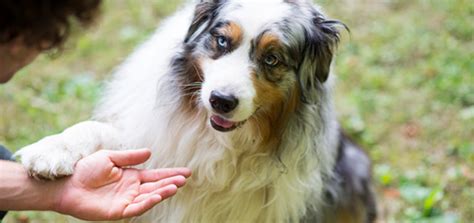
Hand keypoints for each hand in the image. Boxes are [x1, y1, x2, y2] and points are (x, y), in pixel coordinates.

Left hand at [53, 149, 190, 219]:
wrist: (67, 183)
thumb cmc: (85, 169)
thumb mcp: (110, 158)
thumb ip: (130, 157)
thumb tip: (150, 153)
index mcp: (131, 176)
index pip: (155, 176)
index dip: (170, 174)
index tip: (186, 172)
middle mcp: (131, 189)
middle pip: (155, 187)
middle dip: (170, 183)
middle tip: (184, 179)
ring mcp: (125, 201)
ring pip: (149, 198)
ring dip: (162, 193)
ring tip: (175, 186)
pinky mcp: (117, 211)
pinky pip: (136, 208)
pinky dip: (147, 203)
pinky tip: (157, 196)